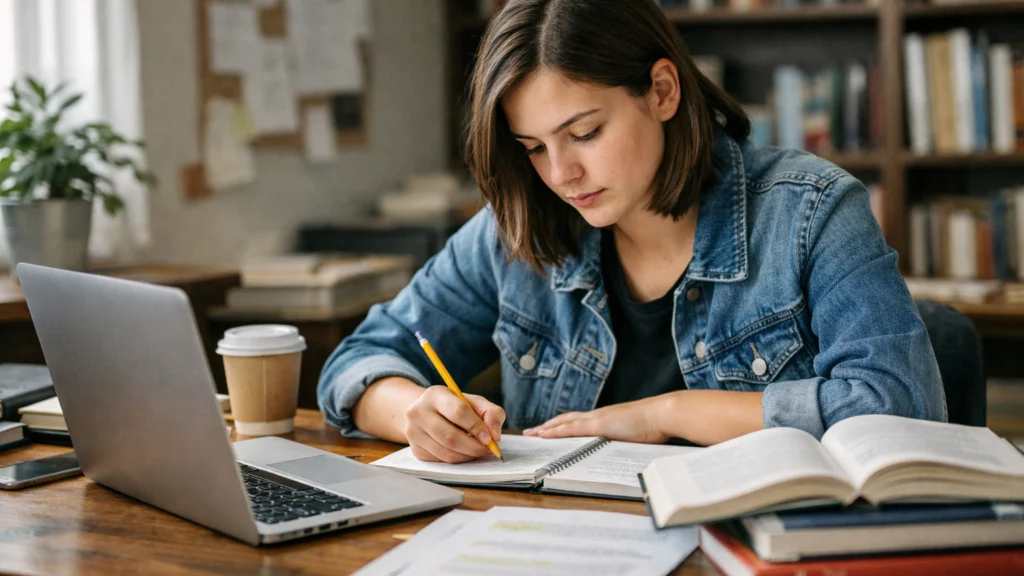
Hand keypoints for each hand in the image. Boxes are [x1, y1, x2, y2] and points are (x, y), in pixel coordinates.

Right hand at [404, 385, 505, 463]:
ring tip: (478, 450)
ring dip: (468, 456)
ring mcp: (414, 432)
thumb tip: (495, 435)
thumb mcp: (474, 402)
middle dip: (474, 447)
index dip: (476, 427)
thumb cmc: (455, 406)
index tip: (489, 437)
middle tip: (488, 449)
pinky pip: (442, 461)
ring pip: (447, 453)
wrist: (426, 412)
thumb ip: (491, 413)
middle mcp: (418, 412)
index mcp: (435, 395)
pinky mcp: (416, 450)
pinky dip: (458, 460)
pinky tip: (464, 452)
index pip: (458, 412)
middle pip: (451, 437)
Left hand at [522, 396, 670, 443]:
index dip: (563, 425)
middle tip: (532, 432)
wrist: (662, 414)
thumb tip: (622, 449)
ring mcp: (597, 419)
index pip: (579, 421)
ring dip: (547, 428)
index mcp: (606, 418)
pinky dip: (556, 431)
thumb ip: (625, 440)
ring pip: (565, 423)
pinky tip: (545, 434)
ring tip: (532, 434)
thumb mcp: (635, 435)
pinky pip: (571, 429)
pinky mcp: (598, 425)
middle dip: (549, 426)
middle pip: (566, 420)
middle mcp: (598, 416)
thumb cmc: (654, 425)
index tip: (551, 429)